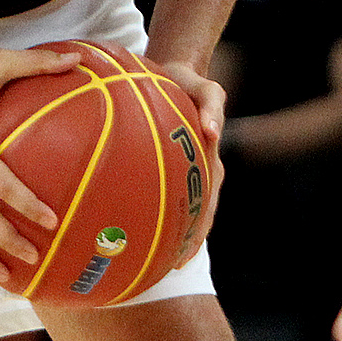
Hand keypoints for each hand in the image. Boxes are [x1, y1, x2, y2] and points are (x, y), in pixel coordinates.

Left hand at [151, 57, 225, 267]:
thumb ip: (213, 104)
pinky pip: (162, 190)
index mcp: (211, 159)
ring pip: (182, 207)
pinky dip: (150, 208)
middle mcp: (202, 170)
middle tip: (170, 269)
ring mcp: (187, 170)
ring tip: (151, 257)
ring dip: (172, 232)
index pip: (208, 203)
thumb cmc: (188, 80)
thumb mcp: (207, 86)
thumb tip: (213, 130)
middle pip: (197, 215)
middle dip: (186, 242)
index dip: (198, 231)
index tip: (186, 255)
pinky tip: (128, 221)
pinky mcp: (170, 164)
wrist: (175, 71)